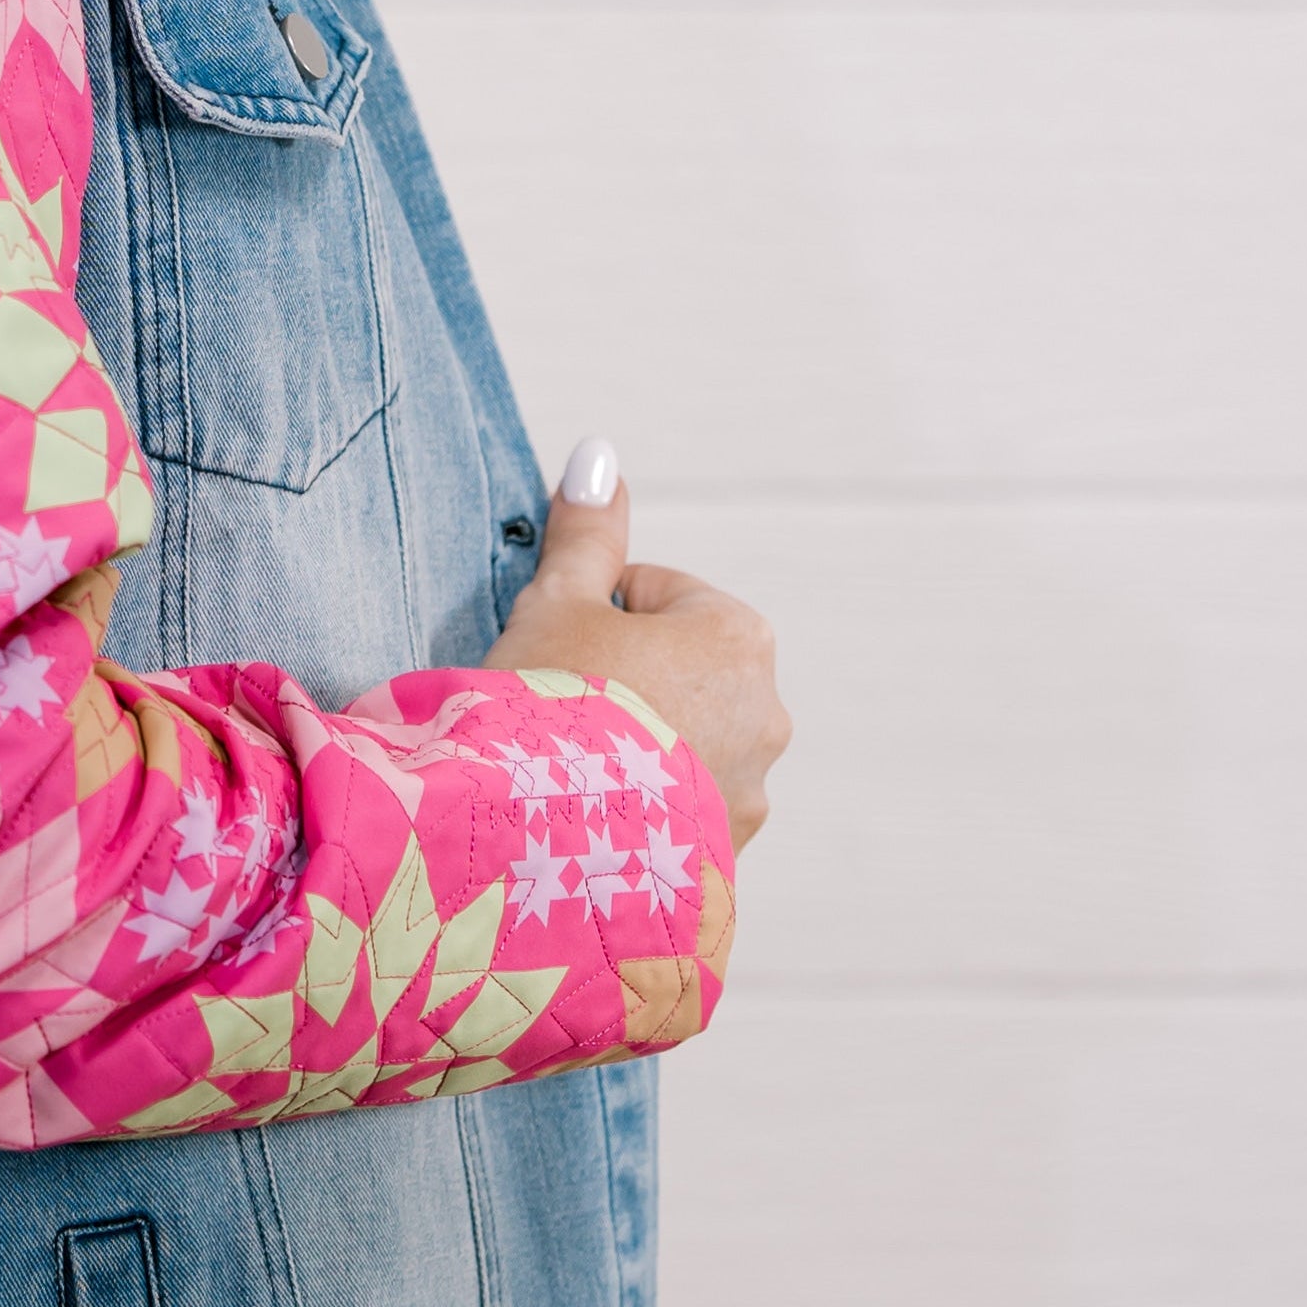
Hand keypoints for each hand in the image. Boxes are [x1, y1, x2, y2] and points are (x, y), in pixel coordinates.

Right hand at [486, 437, 789, 849]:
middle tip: (559, 706)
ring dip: (636, 743)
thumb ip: (587, 531)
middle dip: (623, 679)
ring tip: (573, 765)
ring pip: (682, 739)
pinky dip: (643, 803)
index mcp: (737, 635)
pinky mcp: (726, 850)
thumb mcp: (557, 600)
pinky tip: (592, 812)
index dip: (589, 615)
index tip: (554, 648)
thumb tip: (599, 457)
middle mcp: (766, 710)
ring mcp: (751, 788)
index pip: (653, 593)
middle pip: (676, 668)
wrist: (541, 838)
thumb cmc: (549, 705)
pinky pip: (679, 807)